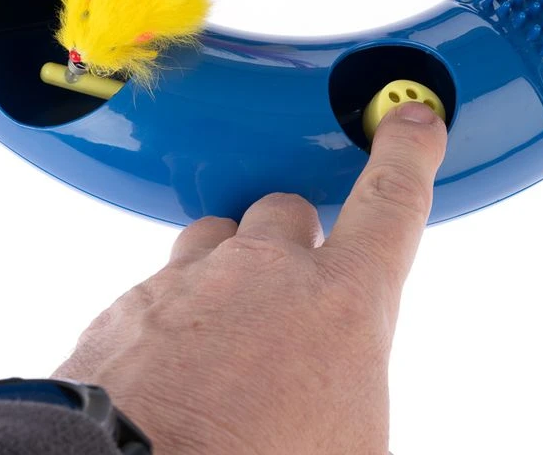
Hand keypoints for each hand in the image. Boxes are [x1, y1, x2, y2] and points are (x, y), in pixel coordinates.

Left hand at [53, 102, 446, 453]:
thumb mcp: (352, 438)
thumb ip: (352, 380)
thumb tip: (338, 385)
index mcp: (339, 305)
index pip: (390, 204)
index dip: (407, 154)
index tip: (411, 120)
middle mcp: (263, 272)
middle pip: (289, 210)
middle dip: (296, 241)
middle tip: (291, 304)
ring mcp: (190, 278)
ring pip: (220, 236)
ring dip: (231, 270)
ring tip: (228, 336)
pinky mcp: (131, 300)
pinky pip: (162, 282)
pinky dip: (174, 312)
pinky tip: (173, 364)